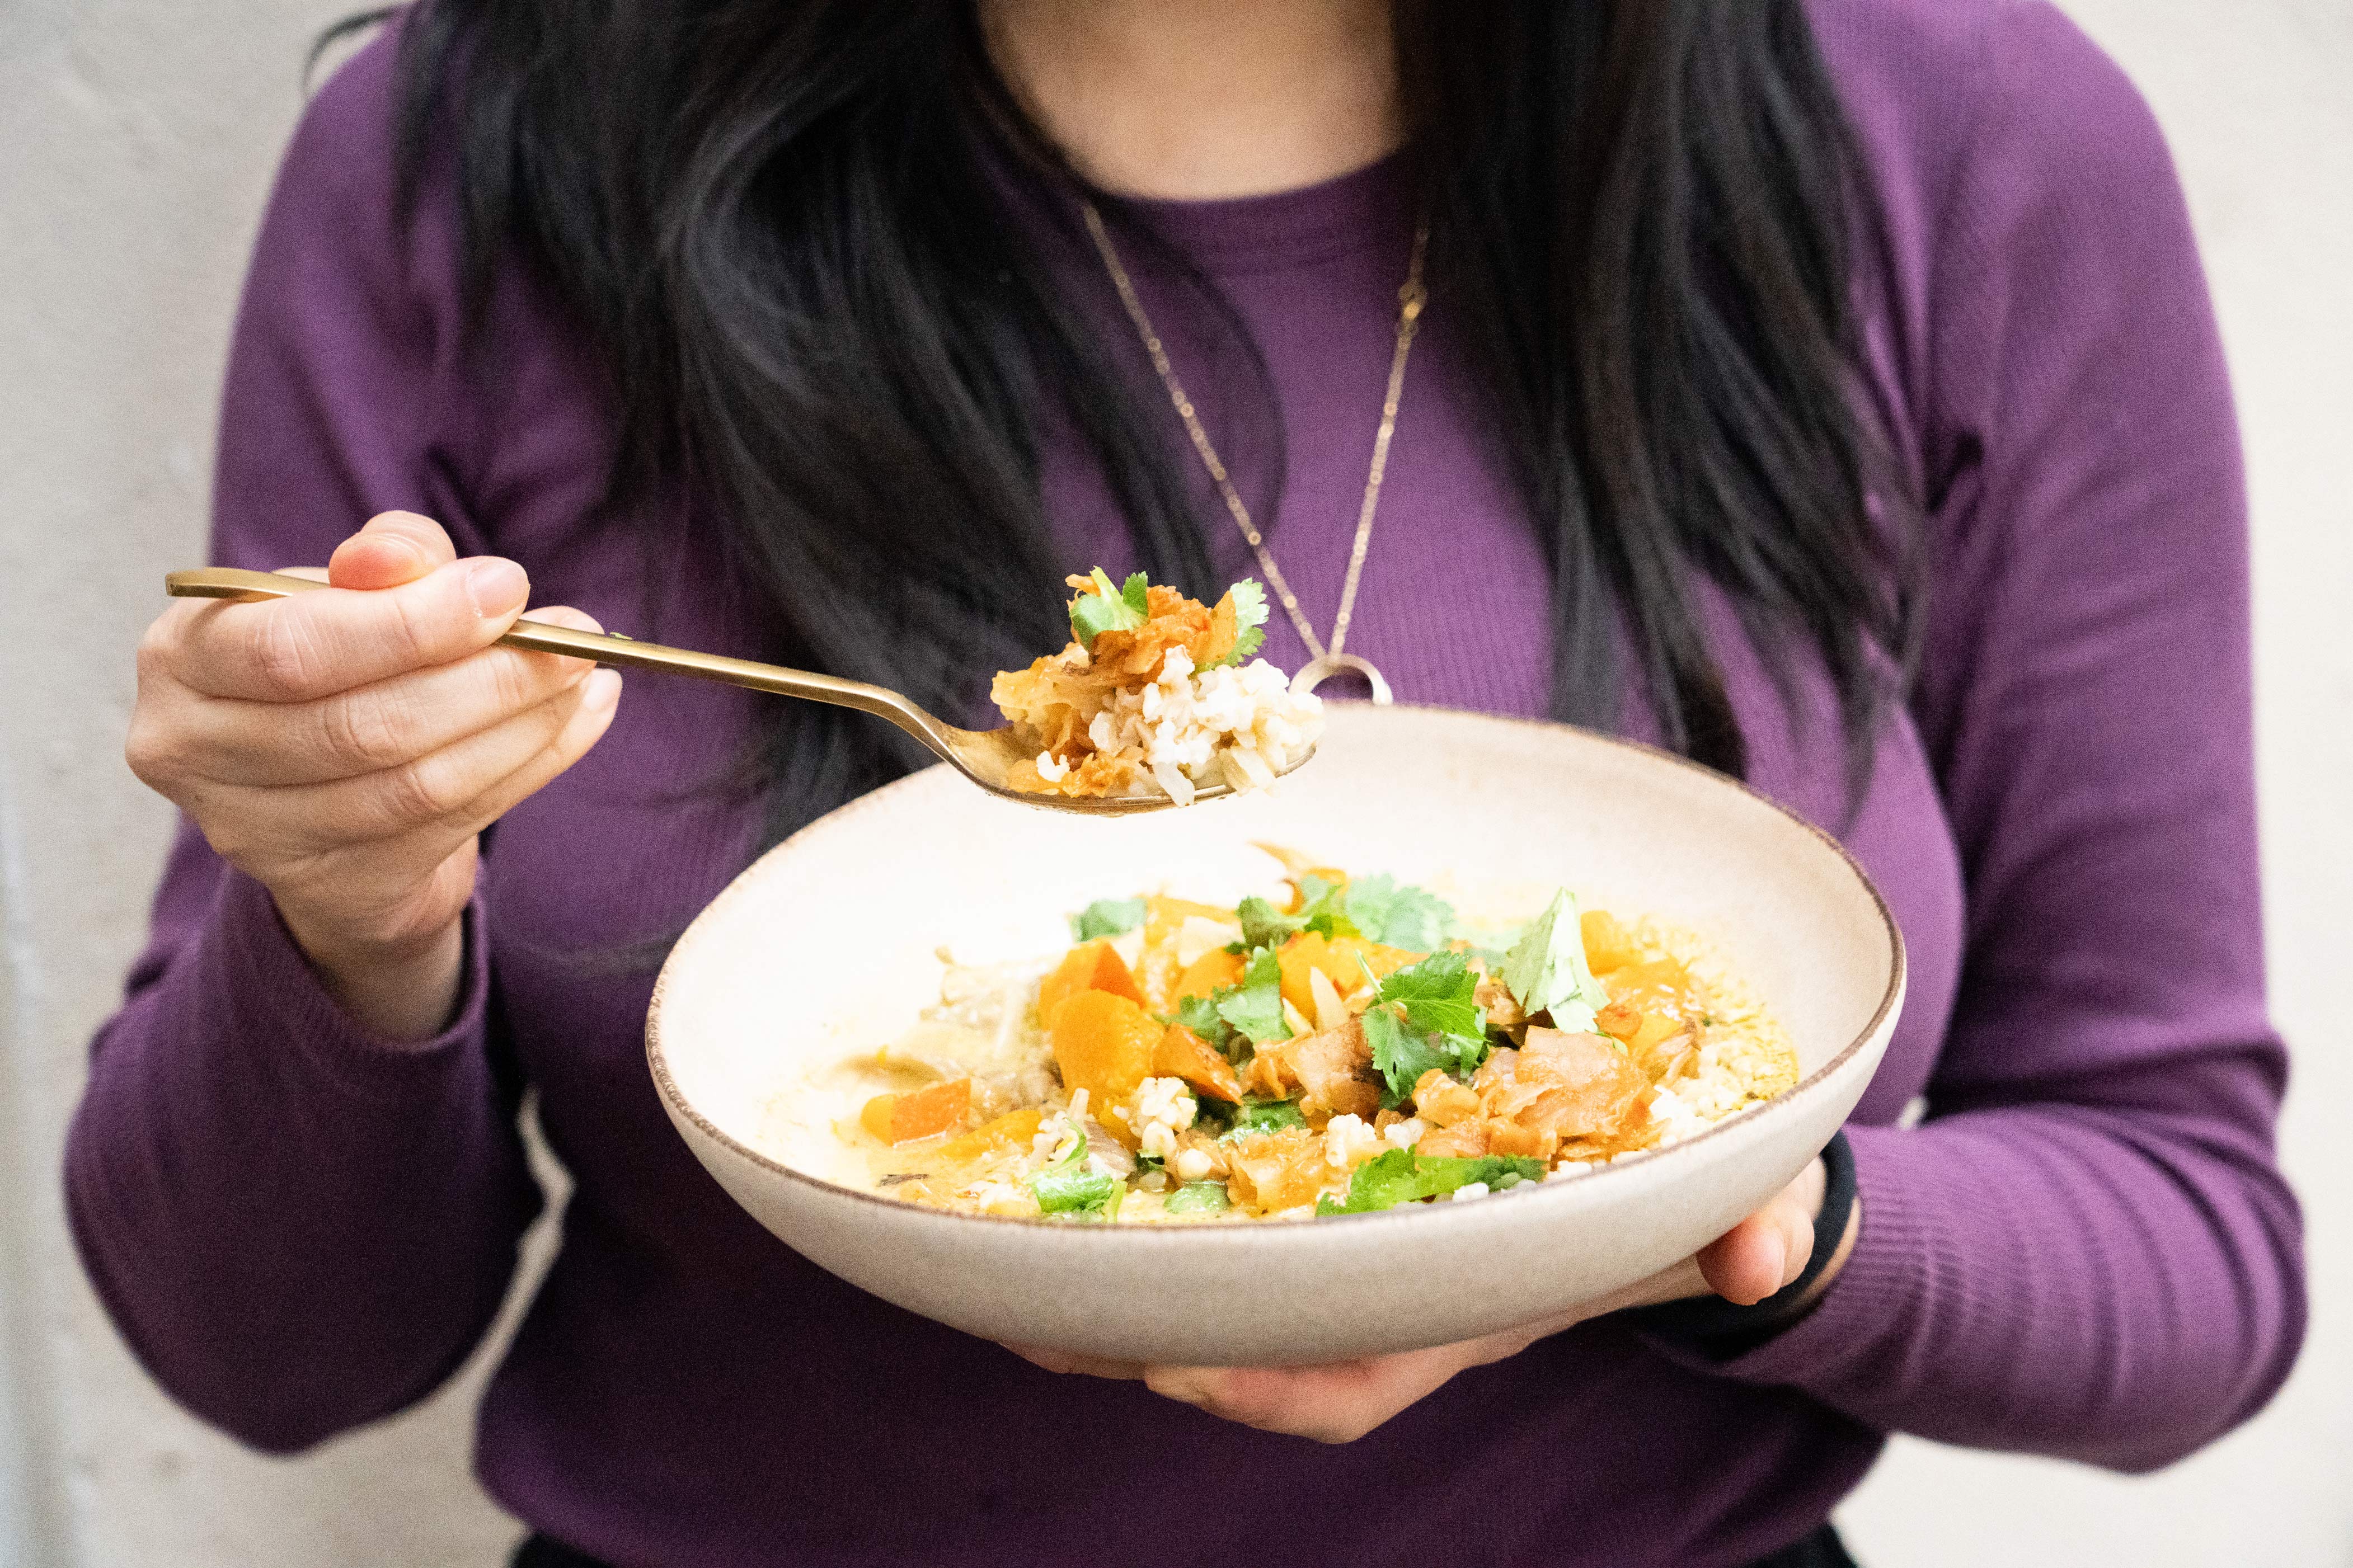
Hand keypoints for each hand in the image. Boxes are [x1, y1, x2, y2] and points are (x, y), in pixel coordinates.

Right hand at [127, 512, 621, 1038]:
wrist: (324, 782)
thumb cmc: (337, 659)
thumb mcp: (350, 591)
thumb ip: (388, 559)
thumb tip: (412, 561)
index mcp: (183, 658)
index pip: (293, 647)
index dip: (411, 623)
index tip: (509, 588)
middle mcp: (195, 751)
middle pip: (364, 726)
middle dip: (488, 679)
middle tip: (573, 640)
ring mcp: (254, 833)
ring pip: (416, 786)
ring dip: (524, 728)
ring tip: (587, 680)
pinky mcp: (329, 887)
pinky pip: (452, 827)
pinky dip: (531, 768)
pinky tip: (579, 723)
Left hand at [1007, 1157, 1856, 1443]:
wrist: (1656, 1156)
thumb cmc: (1673, 1179)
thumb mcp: (1725, 1192)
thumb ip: (1748, 1221)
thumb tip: (1761, 1255)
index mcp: (1460, 1305)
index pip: (1348, 1379)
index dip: (1264, 1384)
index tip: (1182, 1366)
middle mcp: (1380, 1286)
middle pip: (1236, 1346)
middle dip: (1132, 1342)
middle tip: (1019, 1314)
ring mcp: (1340, 1237)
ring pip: (1205, 1284)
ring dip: (1099, 1281)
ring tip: (984, 1256)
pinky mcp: (1315, 1176)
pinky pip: (1208, 1203)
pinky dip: (1132, 1199)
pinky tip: (1051, 1166)